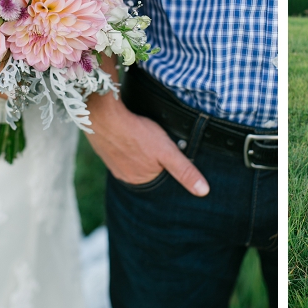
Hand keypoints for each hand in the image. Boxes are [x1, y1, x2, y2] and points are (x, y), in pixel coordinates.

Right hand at [84, 57, 209, 195]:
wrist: (104, 116)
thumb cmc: (137, 133)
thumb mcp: (168, 152)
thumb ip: (185, 171)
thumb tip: (203, 191)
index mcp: (140, 181)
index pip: (161, 177)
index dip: (168, 165)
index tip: (171, 154)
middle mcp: (124, 176)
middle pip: (146, 169)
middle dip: (154, 159)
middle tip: (158, 143)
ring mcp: (112, 162)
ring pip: (133, 159)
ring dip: (140, 151)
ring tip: (146, 138)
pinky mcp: (105, 148)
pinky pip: (121, 150)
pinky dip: (128, 144)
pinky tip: (132, 134)